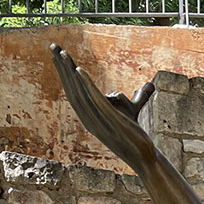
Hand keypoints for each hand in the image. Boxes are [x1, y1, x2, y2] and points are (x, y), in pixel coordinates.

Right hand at [51, 45, 155, 170]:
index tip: (58, 54)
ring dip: (70, 72)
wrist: (144, 157)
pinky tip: (79, 70)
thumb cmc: (136, 135)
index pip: (73, 91)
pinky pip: (95, 100)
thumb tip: (149, 85)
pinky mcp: (110, 120)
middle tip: (54, 46)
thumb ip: (137, 97)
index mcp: (89, 115)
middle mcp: (89, 118)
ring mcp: (98, 120)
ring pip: (80, 93)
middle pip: (72, 89)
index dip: (65, 73)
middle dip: (62, 67)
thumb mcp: (133, 111)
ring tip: (63, 54)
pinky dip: (86, 85)